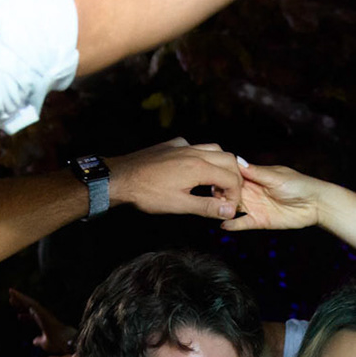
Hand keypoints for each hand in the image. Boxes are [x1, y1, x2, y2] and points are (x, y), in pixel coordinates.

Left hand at [7, 288, 77, 354]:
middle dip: (21, 303)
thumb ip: (39, 341)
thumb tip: (34, 341)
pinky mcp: (42, 312)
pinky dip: (23, 299)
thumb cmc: (59, 344)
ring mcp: (43, 313)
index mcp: (44, 323)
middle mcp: (43, 316)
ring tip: (11, 292)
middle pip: (30, 307)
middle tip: (10, 299)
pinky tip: (15, 295)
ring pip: (30, 302)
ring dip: (20, 297)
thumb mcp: (45, 344)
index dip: (26, 316)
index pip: (33, 318)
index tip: (18, 315)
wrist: (67, 343)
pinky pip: (31, 304)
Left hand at [106, 138, 241, 218]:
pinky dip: (203, 157)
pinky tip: (194, 171)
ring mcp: (183, 146)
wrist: (121, 177)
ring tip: (214, 185)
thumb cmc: (147, 193)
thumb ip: (207, 207)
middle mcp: (194, 152)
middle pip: (229, 159)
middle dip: (234, 178)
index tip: (228, 208)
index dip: (234, 195)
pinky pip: (195, 146)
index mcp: (199, 167)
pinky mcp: (172, 145)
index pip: (231, 178)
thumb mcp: (179, 205)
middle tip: (226, 196)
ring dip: (221, 166)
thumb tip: (228, 211)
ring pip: (214, 149)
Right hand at [219, 162, 324, 232]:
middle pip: (229, 192)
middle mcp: (251, 190)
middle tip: (214, 197)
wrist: (316, 204)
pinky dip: (233, 225)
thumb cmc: (299, 185)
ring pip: (233, 207)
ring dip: (224, 208)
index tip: (213, 178)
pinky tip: (224, 225)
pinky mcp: (259, 221)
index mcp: (254, 176)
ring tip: (217, 210)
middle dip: (220, 194)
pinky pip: (242, 223)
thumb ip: (256, 172)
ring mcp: (254, 206)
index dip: (222, 176)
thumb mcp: (276, 177)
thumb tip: (237, 161)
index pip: (233, 175)